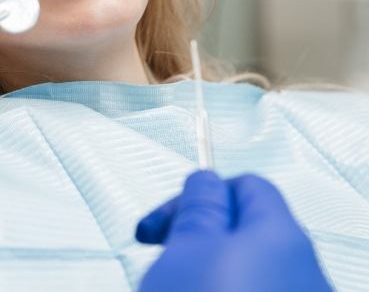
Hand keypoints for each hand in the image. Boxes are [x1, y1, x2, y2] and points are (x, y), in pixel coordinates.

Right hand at [135, 171, 331, 291]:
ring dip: (200, 277)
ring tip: (171, 291)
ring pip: (241, 274)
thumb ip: (197, 207)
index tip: (161, 223)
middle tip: (161, 261)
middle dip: (194, 243)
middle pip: (243, 234)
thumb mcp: (187, 251)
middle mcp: (302, 272)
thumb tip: (205, 182)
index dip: (197, 196)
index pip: (245, 186)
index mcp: (281, 236)